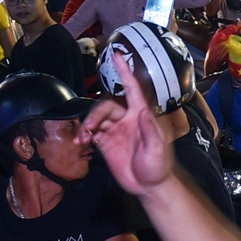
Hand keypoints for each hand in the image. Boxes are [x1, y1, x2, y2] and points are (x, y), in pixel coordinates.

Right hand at [79, 59, 175, 193]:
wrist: (149, 186)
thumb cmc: (158, 167)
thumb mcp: (157, 149)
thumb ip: (150, 132)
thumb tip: (143, 113)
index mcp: (141, 115)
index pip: (132, 88)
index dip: (125, 71)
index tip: (117, 54)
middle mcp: (127, 119)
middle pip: (106, 106)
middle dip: (95, 115)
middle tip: (90, 130)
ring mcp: (116, 130)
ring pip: (96, 118)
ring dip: (87, 125)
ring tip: (83, 138)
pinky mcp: (107, 142)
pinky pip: (92, 132)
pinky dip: (85, 134)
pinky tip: (82, 142)